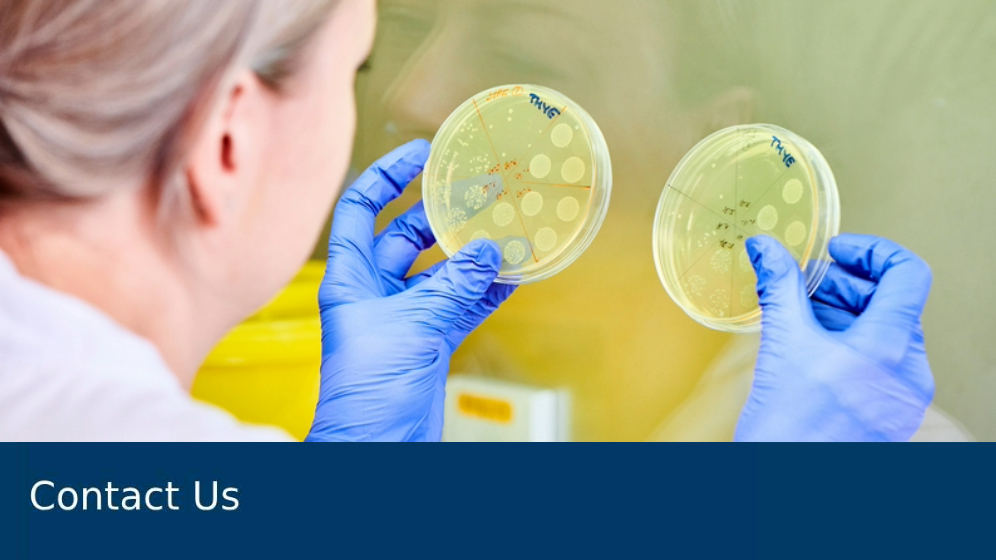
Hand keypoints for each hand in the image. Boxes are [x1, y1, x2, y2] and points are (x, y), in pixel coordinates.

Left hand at [306, 140, 514, 441]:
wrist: (377, 449)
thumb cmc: (367, 394)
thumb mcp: (413, 328)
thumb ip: (453, 286)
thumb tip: (488, 250)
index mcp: (350, 279)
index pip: (361, 208)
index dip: (388, 176)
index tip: (422, 153)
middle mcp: (375, 293)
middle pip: (407, 235)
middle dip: (442, 213)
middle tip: (480, 190)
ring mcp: (405, 317)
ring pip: (442, 271)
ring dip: (472, 253)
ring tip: (504, 229)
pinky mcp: (431, 343)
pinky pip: (463, 306)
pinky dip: (487, 291)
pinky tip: (512, 275)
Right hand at [735, 234, 933, 441]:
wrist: (787, 491)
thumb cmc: (789, 432)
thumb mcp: (781, 345)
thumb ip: (778, 287)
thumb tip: (766, 247)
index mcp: (890, 347)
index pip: (907, 272)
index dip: (870, 251)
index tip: (834, 252)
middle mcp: (908, 371)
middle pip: (891, 301)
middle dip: (845, 284)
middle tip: (804, 284)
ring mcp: (901, 396)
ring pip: (882, 332)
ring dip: (842, 313)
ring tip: (799, 316)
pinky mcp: (887, 412)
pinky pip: (877, 362)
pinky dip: (847, 343)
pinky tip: (808, 349)